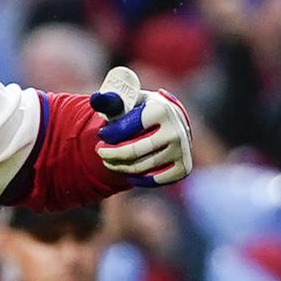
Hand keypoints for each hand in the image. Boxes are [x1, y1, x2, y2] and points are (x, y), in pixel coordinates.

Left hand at [89, 68, 193, 184]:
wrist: (173, 121)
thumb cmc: (144, 110)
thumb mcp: (131, 101)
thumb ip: (113, 100)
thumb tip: (96, 99)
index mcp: (161, 110)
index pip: (126, 128)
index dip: (109, 133)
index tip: (102, 134)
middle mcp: (176, 131)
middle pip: (133, 151)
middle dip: (111, 153)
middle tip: (100, 151)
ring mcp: (182, 151)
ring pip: (140, 167)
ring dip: (119, 166)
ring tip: (110, 160)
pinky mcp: (184, 168)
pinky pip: (153, 181)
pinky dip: (137, 179)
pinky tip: (129, 170)